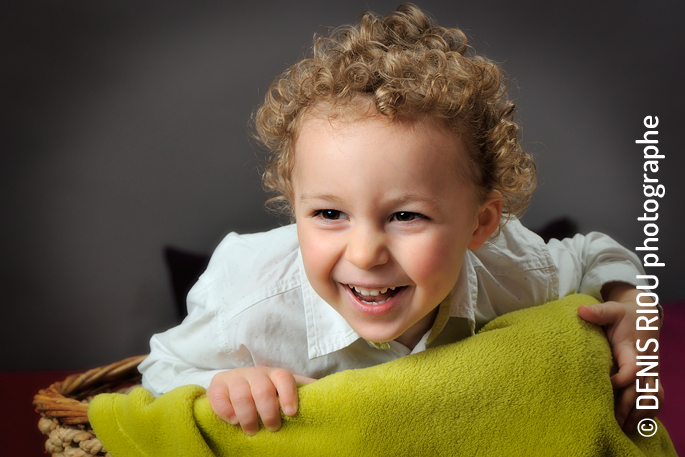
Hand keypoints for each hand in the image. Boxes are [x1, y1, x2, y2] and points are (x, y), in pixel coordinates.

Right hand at [207, 366, 315, 434]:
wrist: (239, 384)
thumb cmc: (270, 393)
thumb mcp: (287, 391)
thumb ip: (305, 392)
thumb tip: (330, 396)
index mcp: (275, 374)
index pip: (284, 377)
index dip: (288, 394)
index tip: (291, 413)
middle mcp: (255, 373)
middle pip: (262, 389)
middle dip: (267, 412)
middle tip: (272, 428)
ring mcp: (235, 378)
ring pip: (240, 394)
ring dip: (247, 415)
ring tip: (251, 430)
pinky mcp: (217, 385)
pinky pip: (217, 396)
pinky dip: (224, 410)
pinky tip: (232, 420)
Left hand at [578, 282, 663, 433]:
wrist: (645, 315)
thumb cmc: (624, 315)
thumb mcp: (612, 310)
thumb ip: (598, 312)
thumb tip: (580, 311)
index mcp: (633, 350)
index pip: (633, 369)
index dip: (622, 379)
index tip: (607, 384)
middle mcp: (645, 363)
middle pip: (641, 389)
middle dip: (628, 405)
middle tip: (612, 421)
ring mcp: (650, 371)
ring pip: (652, 396)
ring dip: (640, 412)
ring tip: (624, 428)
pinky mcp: (650, 376)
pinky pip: (656, 397)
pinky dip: (650, 410)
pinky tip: (636, 423)